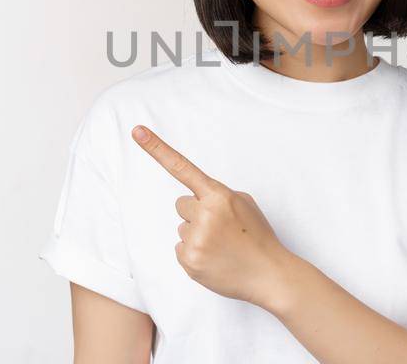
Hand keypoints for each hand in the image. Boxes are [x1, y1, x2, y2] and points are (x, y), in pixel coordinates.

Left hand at [131, 125, 297, 305]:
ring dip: (197, 235)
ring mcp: (195, 239)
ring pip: (181, 228)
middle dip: (196, 213)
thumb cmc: (257, 237)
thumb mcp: (244, 204)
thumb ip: (218, 195)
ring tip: (221, 246)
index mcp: (219, 195)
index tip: (137, 131)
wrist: (269, 275)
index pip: (182, 167)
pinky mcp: (189, 261)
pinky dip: (194, 253)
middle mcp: (204, 214)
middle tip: (221, 228)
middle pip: (181, 204)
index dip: (156, 148)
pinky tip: (214, 258)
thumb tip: (198, 199)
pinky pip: (180, 249)